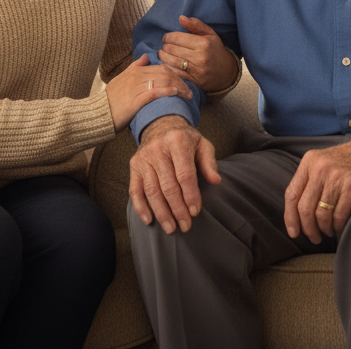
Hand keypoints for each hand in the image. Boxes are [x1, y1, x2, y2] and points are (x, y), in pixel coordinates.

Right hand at [105, 54, 192, 131]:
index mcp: (136, 70)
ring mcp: (137, 87)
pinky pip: (154, 92)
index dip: (175, 73)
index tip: (184, 81)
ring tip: (188, 95)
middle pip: (165, 73)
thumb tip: (145, 56)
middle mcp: (137, 76)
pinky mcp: (136, 100)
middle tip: (190, 90)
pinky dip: (166, 91)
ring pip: (162, 81)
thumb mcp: (122, 78)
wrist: (99, 113)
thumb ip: (135, 66)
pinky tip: (175, 93)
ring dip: (178, 87)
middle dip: (181, 80)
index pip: (162, 67)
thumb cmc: (112, 99)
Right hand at [129, 115, 220, 234]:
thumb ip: (209, 162)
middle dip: (177, 209)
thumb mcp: (202, 144)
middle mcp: (158, 149)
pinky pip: (135, 190)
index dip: (190, 195)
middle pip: (168, 185)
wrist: (161, 123)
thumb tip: (216, 181)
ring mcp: (143, 157)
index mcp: (178, 141)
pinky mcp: (134, 165)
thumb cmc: (185, 138)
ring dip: (161, 212)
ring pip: (151, 190)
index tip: (195, 212)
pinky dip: (141, 207)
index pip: (184, 174)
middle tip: (185, 226)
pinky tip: (149, 220)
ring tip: (171, 228)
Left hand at [158, 15, 238, 92]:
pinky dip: (168, 67)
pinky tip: (167, 63)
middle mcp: (200, 56)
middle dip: (165, 46)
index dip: (167, 37)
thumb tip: (181, 18)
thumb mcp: (210, 34)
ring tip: (162, 53)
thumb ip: (196, 25)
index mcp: (203, 43)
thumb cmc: (216, 50)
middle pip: (172, 49)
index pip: (177, 38)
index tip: (166, 38)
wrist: (226, 72)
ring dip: (163, 57)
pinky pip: (176, 73)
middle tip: (164, 45)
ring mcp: (197, 70)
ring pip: (172, 61)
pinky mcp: (194, 80)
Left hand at [284, 131, 350, 243]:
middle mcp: (320, 167)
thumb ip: (311, 179)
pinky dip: (338, 226)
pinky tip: (340, 226)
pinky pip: (339, 215)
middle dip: (308, 228)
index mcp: (310, 160)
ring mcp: (337, 176)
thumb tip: (298, 211)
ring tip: (329, 231)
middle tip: (314, 238)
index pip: (291, 194)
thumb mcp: (325, 160)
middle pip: (304, 208)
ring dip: (324, 229)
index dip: (290, 217)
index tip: (293, 232)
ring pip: (321, 214)